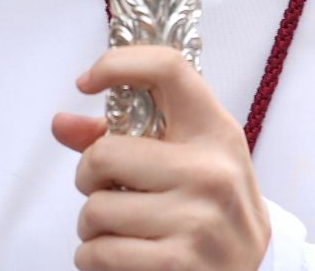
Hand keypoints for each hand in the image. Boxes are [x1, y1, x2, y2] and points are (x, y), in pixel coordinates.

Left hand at [52, 46, 270, 270]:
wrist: (253, 269)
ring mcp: (197, 217)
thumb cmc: (211, 208)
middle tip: (104, 188)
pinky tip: (117, 255)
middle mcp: (210, 169)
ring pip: (95, 209)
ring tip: (117, 227)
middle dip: (88, 177)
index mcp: (214, 131)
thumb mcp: (187, 160)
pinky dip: (93, 257)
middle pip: (105, 154)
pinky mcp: (179, 261)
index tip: (86, 81)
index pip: (168, 69)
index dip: (118, 64)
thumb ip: (125, 138)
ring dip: (91, 225)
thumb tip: (61, 123)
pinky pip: (98, 252)